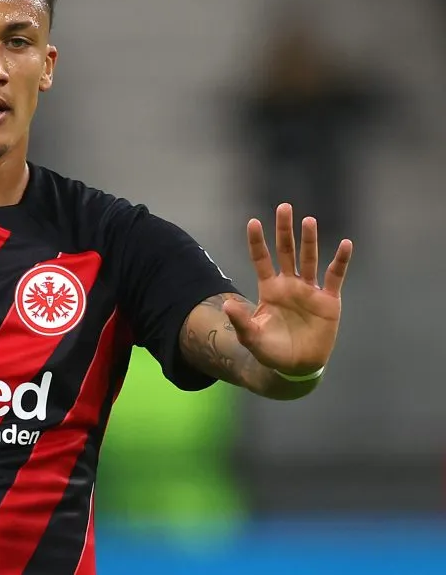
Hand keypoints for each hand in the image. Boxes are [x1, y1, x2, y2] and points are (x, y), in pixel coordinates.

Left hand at [222, 203, 352, 375]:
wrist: (296, 367)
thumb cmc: (271, 351)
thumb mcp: (251, 337)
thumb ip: (241, 321)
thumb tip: (228, 304)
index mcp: (269, 289)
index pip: (261, 259)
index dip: (257, 242)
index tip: (253, 222)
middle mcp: (289, 284)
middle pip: (286, 251)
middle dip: (284, 230)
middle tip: (284, 207)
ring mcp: (309, 291)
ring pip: (309, 259)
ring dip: (309, 240)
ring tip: (308, 220)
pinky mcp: (328, 301)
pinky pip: (335, 277)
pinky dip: (340, 261)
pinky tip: (345, 244)